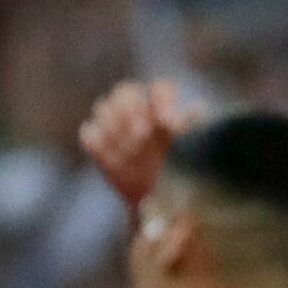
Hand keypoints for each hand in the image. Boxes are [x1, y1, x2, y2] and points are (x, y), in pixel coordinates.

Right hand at [76, 75, 208, 206]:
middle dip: (132, 110)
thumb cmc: (179, 169)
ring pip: (103, 107)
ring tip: (131, 150)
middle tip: (142, 135)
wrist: (159, 199)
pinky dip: (97, 141)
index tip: (168, 124)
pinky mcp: (98, 145)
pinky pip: (88, 133)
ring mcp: (114, 125)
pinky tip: (111, 158)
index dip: (163, 101)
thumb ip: (194, 128)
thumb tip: (198, 109)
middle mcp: (136, 109)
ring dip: (115, 125)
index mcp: (162, 105)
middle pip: (125, 91)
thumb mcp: (192, 151)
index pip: (160, 88)